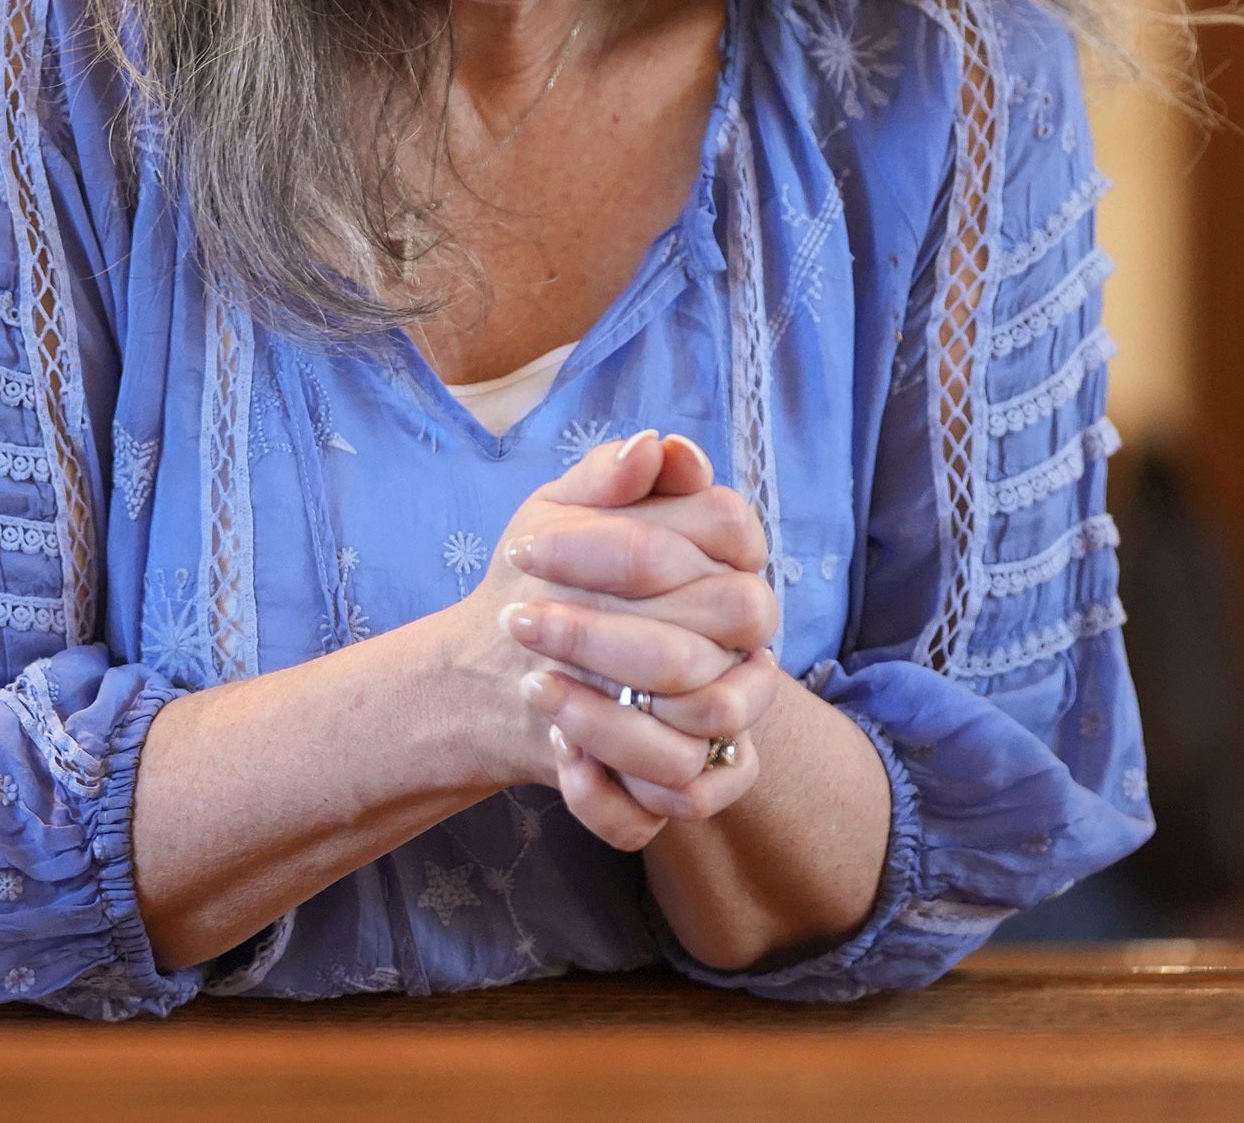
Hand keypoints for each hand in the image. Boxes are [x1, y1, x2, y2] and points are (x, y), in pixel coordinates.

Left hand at [439, 434, 761, 787]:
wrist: (499, 671)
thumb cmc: (545, 579)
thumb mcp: (556, 514)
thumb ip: (606, 477)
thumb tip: (658, 446)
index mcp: (725, 563)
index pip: (723, 532)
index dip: (617, 543)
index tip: (526, 549)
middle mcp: (744, 641)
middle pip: (717, 629)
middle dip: (603, 631)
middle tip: (519, 623)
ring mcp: (729, 717)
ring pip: (706, 720)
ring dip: (608, 713)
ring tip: (534, 687)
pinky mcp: (699, 784)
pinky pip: (683, 797)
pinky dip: (611, 785)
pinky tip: (561, 752)